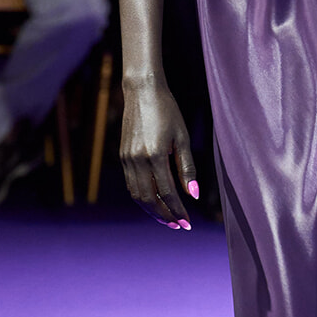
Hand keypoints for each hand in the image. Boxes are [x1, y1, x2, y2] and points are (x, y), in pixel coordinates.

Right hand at [120, 75, 197, 228]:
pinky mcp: (122, 156)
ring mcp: (127, 158)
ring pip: (137, 195)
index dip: (178, 210)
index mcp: (155, 154)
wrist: (142, 91)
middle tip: (179, 225)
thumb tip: (193, 195)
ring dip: (152, 210)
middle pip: (149, 199)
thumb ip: (187, 168)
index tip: (188, 222)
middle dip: (164, 216)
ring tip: (168, 218)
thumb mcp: (183, 138)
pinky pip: (131, 184)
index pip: (167, 193)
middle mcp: (137, 159)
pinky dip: (142, 197)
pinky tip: (155, 201)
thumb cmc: (168, 112)